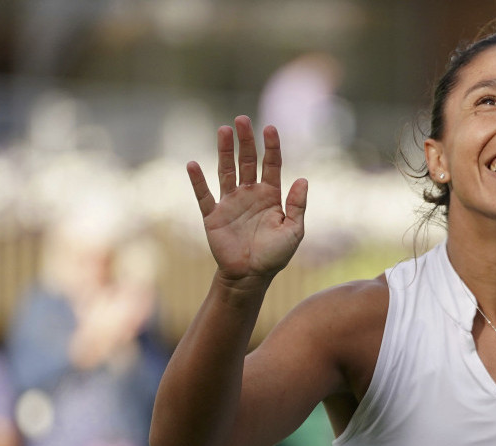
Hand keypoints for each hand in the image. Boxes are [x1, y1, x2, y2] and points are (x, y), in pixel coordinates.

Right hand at [187, 116, 307, 281]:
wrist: (250, 277)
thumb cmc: (275, 256)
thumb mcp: (294, 231)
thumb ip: (298, 206)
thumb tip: (302, 179)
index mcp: (270, 195)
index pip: (271, 164)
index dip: (271, 146)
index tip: (270, 128)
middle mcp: (249, 194)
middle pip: (246, 161)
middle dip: (245, 141)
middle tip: (241, 119)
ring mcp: (230, 203)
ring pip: (226, 171)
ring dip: (224, 151)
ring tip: (223, 130)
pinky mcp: (213, 216)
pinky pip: (204, 195)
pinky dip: (198, 181)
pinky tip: (193, 164)